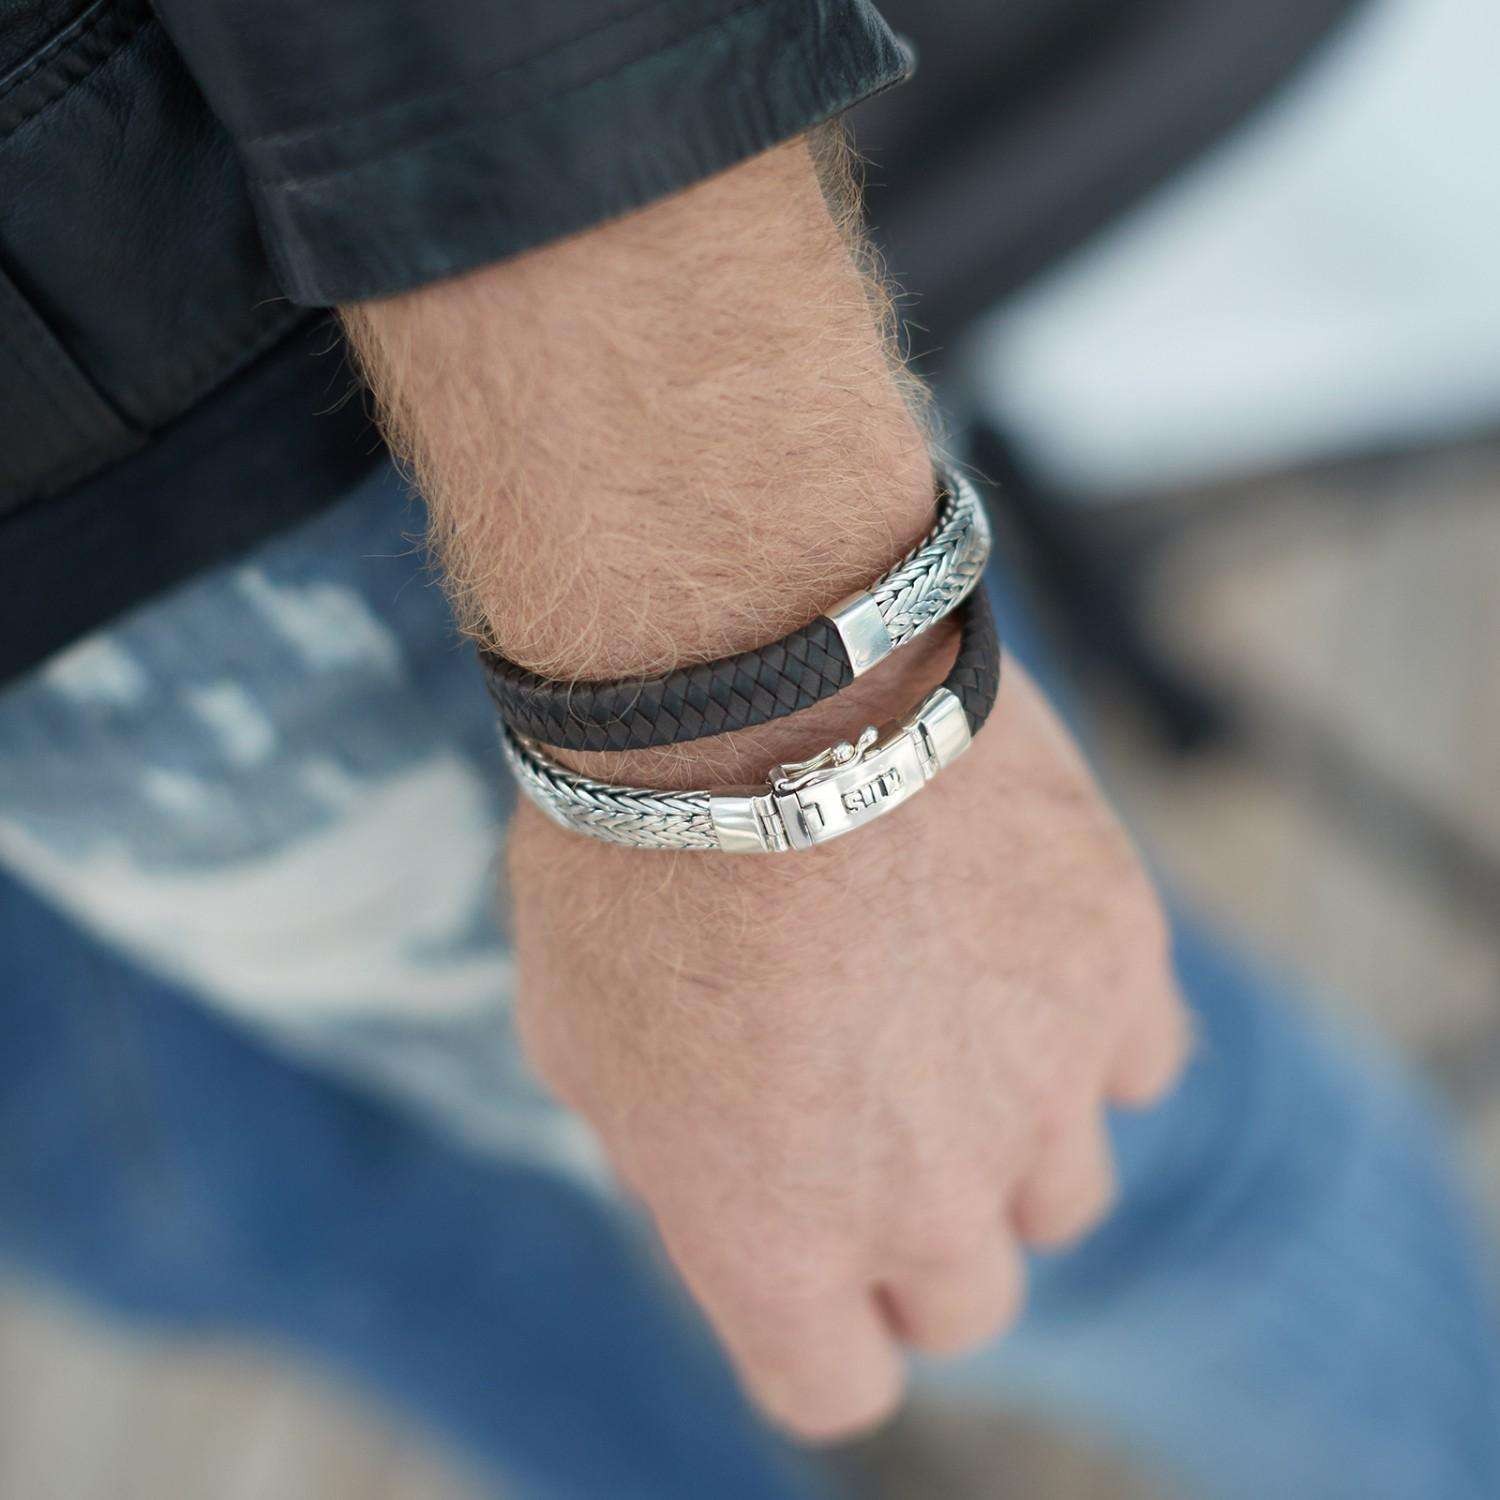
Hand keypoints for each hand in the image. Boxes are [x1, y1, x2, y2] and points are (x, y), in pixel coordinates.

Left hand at [509, 643, 1188, 1440]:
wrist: (750, 681)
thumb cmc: (629, 851)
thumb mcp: (583, 1037)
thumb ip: (677, 1154)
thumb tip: (735, 1176)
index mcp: (774, 1237)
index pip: (837, 1387)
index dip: (816, 1330)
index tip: (803, 1263)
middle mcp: (926, 1197)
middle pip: (962, 1302)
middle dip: (911, 1241)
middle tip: (869, 1125)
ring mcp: (1043, 1083)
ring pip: (1063, 1193)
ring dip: (1008, 1141)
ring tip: (942, 1020)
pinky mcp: (1118, 966)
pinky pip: (1135, 1061)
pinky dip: (1083, 1031)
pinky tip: (1012, 953)